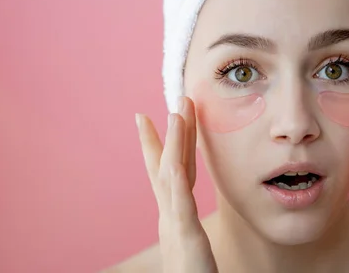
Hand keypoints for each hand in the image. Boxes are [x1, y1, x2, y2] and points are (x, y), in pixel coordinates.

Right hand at [135, 97, 217, 272]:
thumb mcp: (189, 246)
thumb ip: (186, 226)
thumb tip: (186, 210)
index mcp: (175, 216)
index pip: (169, 172)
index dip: (164, 144)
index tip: (159, 118)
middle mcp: (170, 216)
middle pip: (168, 165)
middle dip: (169, 133)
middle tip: (171, 102)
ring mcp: (175, 225)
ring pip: (171, 176)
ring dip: (172, 144)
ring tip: (175, 114)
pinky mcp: (185, 238)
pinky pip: (180, 204)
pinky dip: (174, 180)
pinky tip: (173, 159)